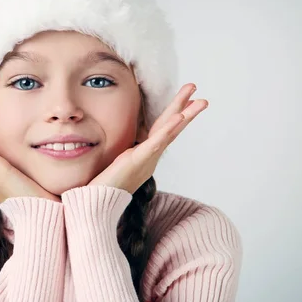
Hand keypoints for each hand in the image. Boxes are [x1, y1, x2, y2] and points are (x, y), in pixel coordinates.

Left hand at [88, 83, 208, 193]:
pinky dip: (168, 129)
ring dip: (185, 115)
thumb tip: (127, 149)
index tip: (188, 102)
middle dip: (187, 111)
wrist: (98, 204)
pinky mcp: (137, 160)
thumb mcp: (118, 165)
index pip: (164, 131)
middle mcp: (151, 157)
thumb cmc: (105, 186)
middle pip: (172, 129)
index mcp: (146, 155)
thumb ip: (126, 156)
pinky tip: (179, 117)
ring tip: (200, 101)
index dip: (177, 116)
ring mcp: (146, 158)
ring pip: (169, 132)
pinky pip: (155, 143)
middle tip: (203, 97)